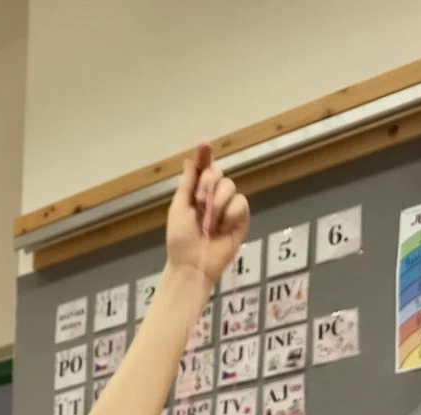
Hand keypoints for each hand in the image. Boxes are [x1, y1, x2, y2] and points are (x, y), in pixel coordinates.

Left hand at [165, 141, 249, 286]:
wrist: (192, 263)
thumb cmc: (180, 239)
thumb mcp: (179, 209)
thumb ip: (187, 184)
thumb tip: (189, 160)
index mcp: (197, 193)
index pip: (203, 168)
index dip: (205, 155)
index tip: (204, 144)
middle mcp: (214, 196)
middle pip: (217, 173)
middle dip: (207, 184)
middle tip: (199, 202)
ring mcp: (228, 206)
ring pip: (230, 187)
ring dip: (217, 204)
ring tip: (208, 224)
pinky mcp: (241, 218)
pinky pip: (240, 203)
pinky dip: (230, 215)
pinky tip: (222, 229)